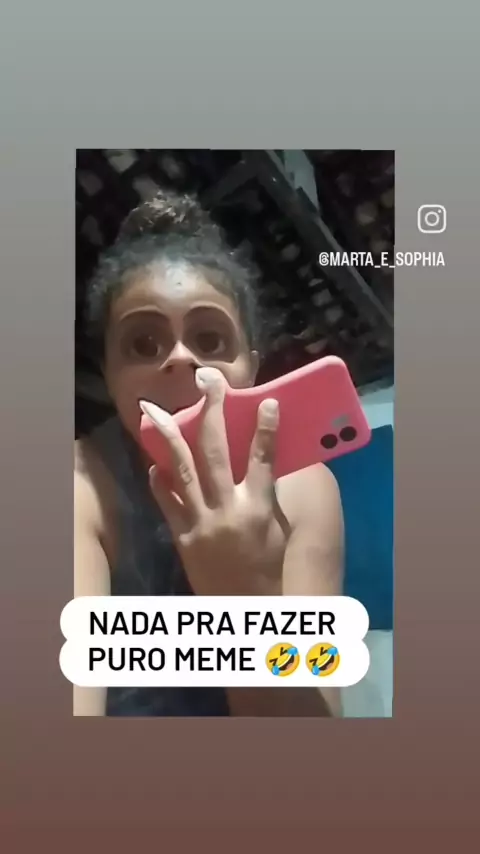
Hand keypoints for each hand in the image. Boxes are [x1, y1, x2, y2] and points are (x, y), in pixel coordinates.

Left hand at [140, 368, 289, 595]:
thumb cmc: (269, 567)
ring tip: (153, 410)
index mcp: (259, 509)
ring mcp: (199, 523)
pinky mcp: (181, 536)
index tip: (265, 401)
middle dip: (211, 412)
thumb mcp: (279, 529)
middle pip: (216, 453)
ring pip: (181, 470)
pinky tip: (155, 463)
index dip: (265, 428)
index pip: (263, 460)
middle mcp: (227, 511)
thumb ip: (268, 494)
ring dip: (168, 435)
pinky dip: (160, 480)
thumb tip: (263, 460)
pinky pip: (167, 502)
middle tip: (207, 382)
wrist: (245, 609)